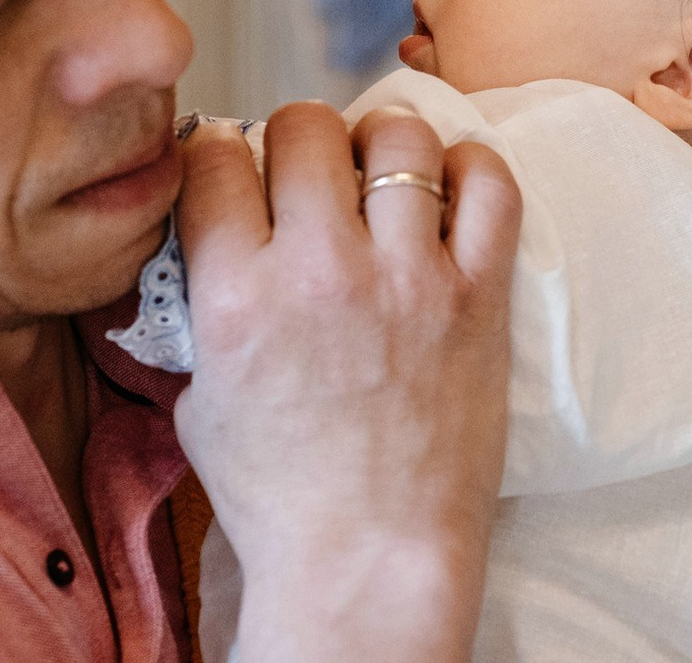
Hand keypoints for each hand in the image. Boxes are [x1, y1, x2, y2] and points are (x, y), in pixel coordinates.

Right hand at [171, 101, 519, 662]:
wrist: (369, 565)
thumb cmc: (282, 499)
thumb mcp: (201, 403)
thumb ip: (200, 314)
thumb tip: (204, 247)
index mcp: (236, 298)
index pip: (216, 158)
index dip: (221, 153)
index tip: (235, 169)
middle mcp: (320, 273)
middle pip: (305, 126)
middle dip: (298, 138)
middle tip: (309, 171)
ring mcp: (407, 280)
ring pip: (399, 138)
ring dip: (383, 145)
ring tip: (380, 173)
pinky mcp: (478, 297)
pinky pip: (490, 184)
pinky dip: (471, 168)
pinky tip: (450, 189)